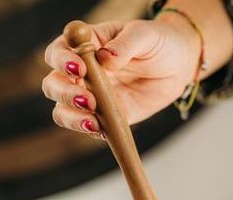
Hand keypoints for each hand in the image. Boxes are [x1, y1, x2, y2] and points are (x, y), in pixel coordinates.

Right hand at [42, 16, 199, 137]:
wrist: (178, 66)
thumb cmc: (158, 43)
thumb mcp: (145, 35)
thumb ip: (124, 45)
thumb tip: (106, 58)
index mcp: (85, 46)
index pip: (59, 52)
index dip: (62, 60)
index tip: (80, 67)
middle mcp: (82, 72)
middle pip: (54, 84)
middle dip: (65, 93)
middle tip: (88, 99)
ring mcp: (92, 96)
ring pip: (63, 110)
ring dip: (72, 117)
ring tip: (93, 121)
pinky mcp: (106, 116)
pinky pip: (89, 127)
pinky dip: (91, 131)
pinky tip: (103, 130)